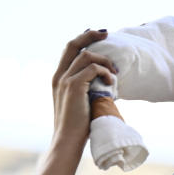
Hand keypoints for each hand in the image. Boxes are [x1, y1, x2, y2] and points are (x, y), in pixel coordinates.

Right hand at [50, 29, 117, 143]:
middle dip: (90, 35)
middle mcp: (59, 76)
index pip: (68, 50)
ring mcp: (65, 80)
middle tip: (107, 33)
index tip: (97, 35)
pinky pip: (93, 68)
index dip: (82, 40)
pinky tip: (111, 83)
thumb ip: (86, 89)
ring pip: (87, 56)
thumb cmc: (78, 126)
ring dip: (105, 61)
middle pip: (73, 45)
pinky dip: (105, 72)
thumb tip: (103, 82)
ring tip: (114, 73)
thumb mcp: (80, 103)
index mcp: (58, 78)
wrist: (67, 140)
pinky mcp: (74, 86)